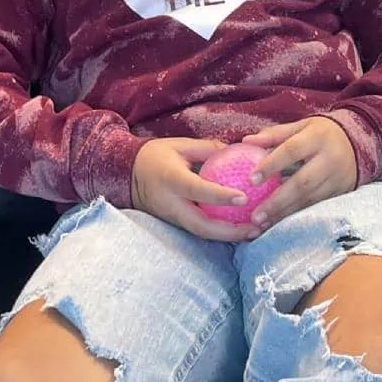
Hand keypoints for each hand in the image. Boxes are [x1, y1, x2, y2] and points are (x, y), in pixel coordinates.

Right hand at [131, 139, 260, 242]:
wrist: (126, 174)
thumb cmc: (154, 156)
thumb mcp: (179, 145)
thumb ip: (207, 148)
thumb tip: (235, 149)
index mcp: (171, 179)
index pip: (198, 190)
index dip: (221, 195)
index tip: (244, 197)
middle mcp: (172, 204)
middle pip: (202, 225)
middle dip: (230, 231)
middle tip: (256, 228)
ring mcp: (172, 217)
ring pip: (202, 233)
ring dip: (228, 236)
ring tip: (254, 232)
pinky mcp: (175, 223)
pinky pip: (199, 230)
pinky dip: (219, 232)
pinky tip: (238, 229)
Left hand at [241, 117, 357, 227]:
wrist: (359, 142)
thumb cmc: (321, 133)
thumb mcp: (301, 126)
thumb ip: (274, 134)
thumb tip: (246, 141)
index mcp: (317, 137)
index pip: (291, 151)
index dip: (271, 164)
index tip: (251, 179)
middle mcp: (329, 159)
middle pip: (302, 182)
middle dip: (277, 200)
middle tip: (255, 214)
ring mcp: (337, 179)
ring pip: (310, 199)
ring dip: (285, 213)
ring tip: (263, 223)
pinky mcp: (341, 193)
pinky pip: (316, 206)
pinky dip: (297, 215)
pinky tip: (279, 223)